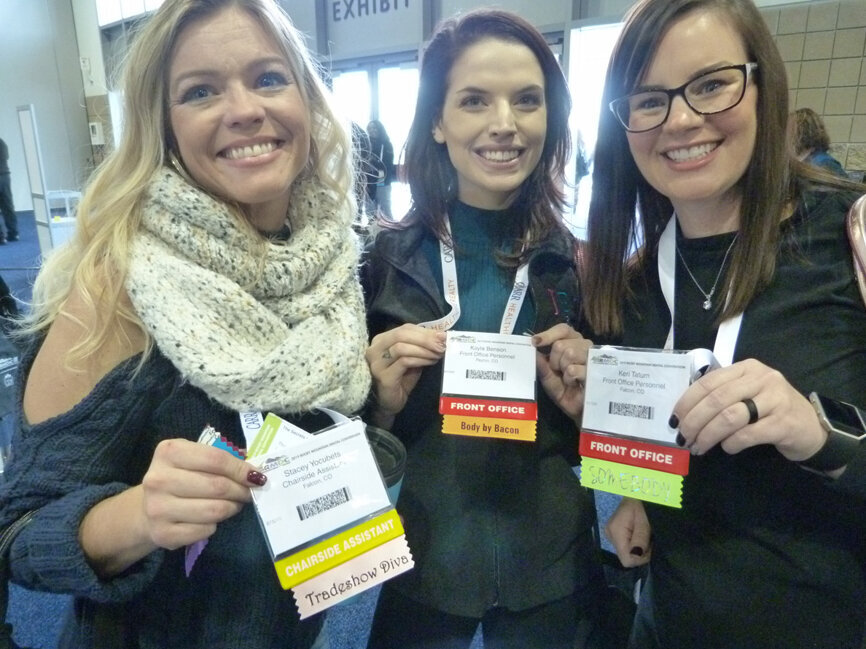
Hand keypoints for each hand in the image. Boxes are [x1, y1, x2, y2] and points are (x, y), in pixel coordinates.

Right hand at [141, 439, 264, 549]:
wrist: (146, 507)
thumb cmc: (179, 476)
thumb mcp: (193, 458)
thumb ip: (221, 459)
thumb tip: (255, 473)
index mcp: (169, 452)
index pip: (216, 459)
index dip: (241, 469)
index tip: (257, 477)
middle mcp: (159, 479)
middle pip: (217, 486)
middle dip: (240, 491)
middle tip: (248, 493)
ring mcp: (158, 508)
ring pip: (214, 510)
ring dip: (231, 508)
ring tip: (233, 505)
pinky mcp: (162, 533)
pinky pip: (205, 530)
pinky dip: (215, 525)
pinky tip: (211, 519)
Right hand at [365, 324, 445, 426]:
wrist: (390, 402)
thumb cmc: (402, 378)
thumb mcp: (413, 357)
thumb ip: (421, 346)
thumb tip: (442, 336)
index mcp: (381, 340)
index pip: (405, 328)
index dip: (425, 331)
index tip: (443, 336)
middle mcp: (374, 349)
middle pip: (401, 334)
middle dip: (425, 339)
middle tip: (442, 345)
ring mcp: (377, 363)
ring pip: (402, 347)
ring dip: (424, 350)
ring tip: (438, 355)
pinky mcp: (383, 376)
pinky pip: (404, 362)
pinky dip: (420, 360)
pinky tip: (430, 362)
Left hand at [532, 323, 592, 420]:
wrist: (578, 410)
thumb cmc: (564, 390)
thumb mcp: (547, 376)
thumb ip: (541, 362)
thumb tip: (532, 347)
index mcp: (572, 343)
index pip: (563, 329)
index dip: (548, 334)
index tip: (535, 342)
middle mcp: (584, 346)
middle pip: (562, 343)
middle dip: (554, 360)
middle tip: (558, 371)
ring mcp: (593, 357)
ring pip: (570, 352)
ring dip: (563, 369)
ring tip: (567, 378)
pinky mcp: (597, 371)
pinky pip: (575, 369)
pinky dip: (569, 378)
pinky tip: (574, 384)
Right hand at [605, 497, 651, 566]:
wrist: (637, 490)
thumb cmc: (643, 503)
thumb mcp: (645, 520)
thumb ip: (640, 538)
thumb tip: (636, 555)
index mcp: (615, 531)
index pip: (626, 559)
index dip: (640, 558)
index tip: (650, 546)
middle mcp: (609, 534)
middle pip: (626, 556)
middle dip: (640, 552)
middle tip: (649, 537)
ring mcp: (610, 533)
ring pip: (626, 552)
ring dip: (639, 547)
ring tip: (645, 533)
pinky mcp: (614, 532)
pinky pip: (625, 545)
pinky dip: (635, 543)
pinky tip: (640, 533)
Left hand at [671, 358, 825, 460]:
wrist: (811, 427)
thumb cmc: (771, 410)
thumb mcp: (747, 393)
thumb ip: (721, 395)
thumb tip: (684, 413)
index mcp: (747, 368)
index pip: (708, 382)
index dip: (687, 402)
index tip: (674, 419)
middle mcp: (762, 379)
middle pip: (716, 400)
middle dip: (694, 421)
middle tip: (683, 438)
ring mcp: (775, 400)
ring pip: (729, 417)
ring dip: (708, 435)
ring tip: (698, 447)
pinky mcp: (784, 423)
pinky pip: (748, 434)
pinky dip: (731, 443)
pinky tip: (726, 448)